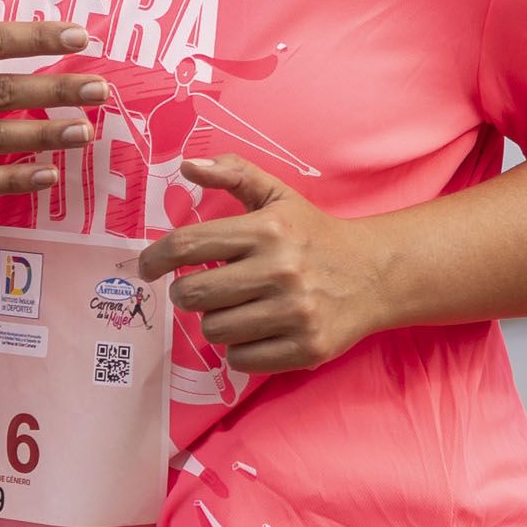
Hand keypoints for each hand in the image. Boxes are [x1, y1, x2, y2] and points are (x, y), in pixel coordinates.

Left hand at [140, 156, 382, 371]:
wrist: (378, 273)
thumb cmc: (316, 235)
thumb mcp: (279, 197)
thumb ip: (234, 174)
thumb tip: (186, 165)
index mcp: (268, 230)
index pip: (187, 246)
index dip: (155, 259)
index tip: (148, 268)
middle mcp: (281, 270)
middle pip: (193, 295)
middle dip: (188, 294)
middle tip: (203, 290)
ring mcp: (295, 313)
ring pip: (214, 331)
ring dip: (218, 322)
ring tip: (241, 308)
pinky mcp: (307, 348)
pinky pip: (240, 360)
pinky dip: (242, 349)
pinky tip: (260, 330)